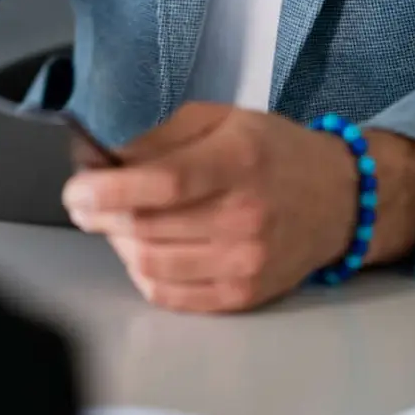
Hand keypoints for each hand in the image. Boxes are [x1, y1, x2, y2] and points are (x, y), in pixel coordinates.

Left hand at [61, 104, 414, 312]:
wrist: (337, 200)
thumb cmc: (272, 152)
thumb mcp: (223, 119)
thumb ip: (160, 135)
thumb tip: (100, 154)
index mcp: (239, 161)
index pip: (162, 184)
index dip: (107, 190)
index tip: (77, 189)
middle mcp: (245, 217)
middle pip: (147, 228)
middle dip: (100, 216)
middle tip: (85, 202)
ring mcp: (246, 263)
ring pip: (149, 265)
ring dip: (118, 243)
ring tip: (117, 223)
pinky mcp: (243, 295)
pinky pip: (169, 295)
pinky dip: (142, 273)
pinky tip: (143, 251)